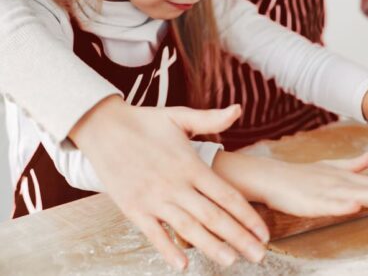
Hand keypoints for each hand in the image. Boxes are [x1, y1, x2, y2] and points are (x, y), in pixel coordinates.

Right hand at [69, 96, 268, 269]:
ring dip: (211, 247)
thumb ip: (211, 119)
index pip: (227, 195)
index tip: (264, 232)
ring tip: (231, 261)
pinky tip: (183, 265)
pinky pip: (153, 234)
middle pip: (214, 217)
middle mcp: (176, 185)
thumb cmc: (145, 121)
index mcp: (191, 165)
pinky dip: (168, 250)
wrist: (102, 127)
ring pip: (188, 229)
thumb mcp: (180, 117)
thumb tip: (238, 109)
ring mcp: (154, 199)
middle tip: (259, 257)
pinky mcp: (133, 208)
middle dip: (239, 238)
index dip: (248, 216)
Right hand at [214, 151, 367, 216]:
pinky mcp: (309, 201)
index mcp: (344, 178)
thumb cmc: (300, 175)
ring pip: (352, 194)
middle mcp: (338, 183)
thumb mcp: (329, 168)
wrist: (271, 176)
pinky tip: (353, 206)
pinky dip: (340, 205)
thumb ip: (352, 166)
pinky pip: (326, 205)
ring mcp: (324, 191)